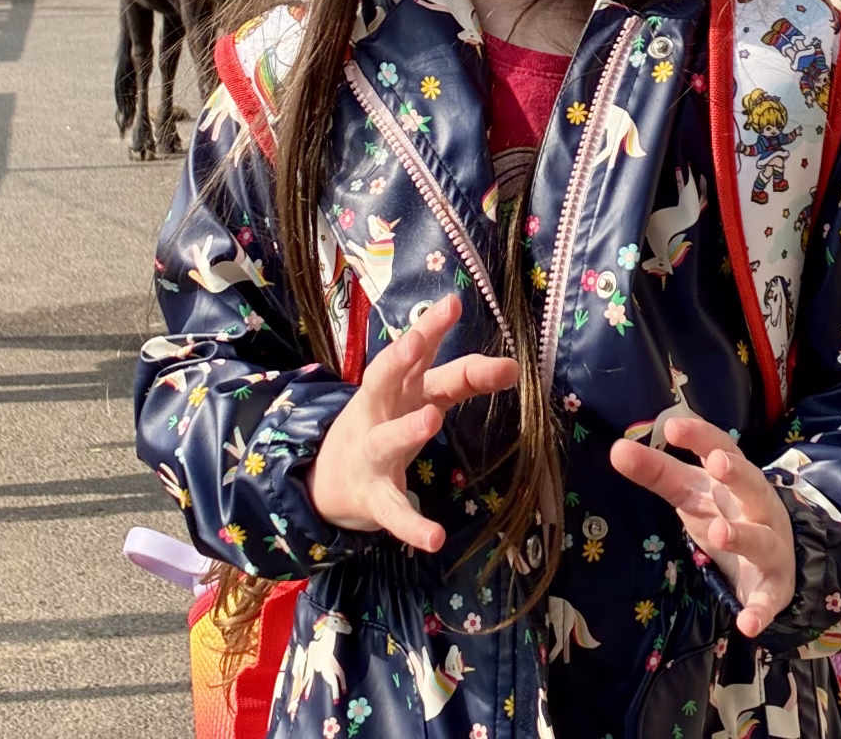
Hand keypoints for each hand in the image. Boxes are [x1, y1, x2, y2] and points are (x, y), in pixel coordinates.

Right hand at [309, 294, 516, 551]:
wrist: (331, 482)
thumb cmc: (386, 426)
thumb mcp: (416, 397)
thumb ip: (457, 376)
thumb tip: (509, 361)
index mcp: (397, 388)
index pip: (416, 354)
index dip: (433, 328)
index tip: (454, 302)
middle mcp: (379, 412)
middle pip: (384, 379)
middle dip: (399, 357)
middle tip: (418, 337)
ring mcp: (372, 454)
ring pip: (386, 439)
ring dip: (406, 428)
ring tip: (431, 420)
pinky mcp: (374, 497)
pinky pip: (394, 512)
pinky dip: (413, 525)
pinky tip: (435, 538)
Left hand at [610, 417, 796, 637]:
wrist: (775, 557)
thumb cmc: (725, 512)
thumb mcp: (692, 492)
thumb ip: (657, 471)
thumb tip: (616, 448)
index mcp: (735, 480)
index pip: (722, 447)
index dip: (700, 436)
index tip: (673, 426)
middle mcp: (757, 508)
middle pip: (753, 486)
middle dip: (738, 475)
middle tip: (717, 464)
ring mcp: (769, 547)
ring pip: (762, 540)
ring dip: (743, 536)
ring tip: (719, 532)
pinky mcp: (773, 587)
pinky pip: (769, 600)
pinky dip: (760, 611)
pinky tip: (747, 625)